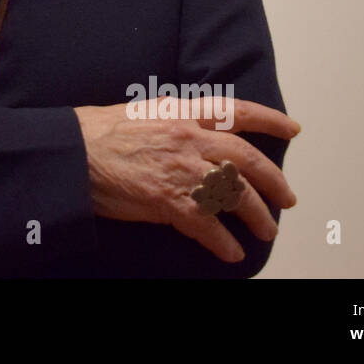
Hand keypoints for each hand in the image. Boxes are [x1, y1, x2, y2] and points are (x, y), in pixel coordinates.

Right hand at [73, 98, 299, 263]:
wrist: (72, 154)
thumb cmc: (96, 133)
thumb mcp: (140, 112)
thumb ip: (172, 121)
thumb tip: (191, 133)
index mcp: (181, 113)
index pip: (236, 111)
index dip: (269, 119)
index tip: (292, 129)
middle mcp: (189, 138)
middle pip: (247, 159)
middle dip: (274, 181)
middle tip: (288, 198)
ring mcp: (182, 171)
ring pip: (236, 195)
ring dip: (257, 216)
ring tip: (266, 231)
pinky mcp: (170, 202)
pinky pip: (209, 226)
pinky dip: (224, 242)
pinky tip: (232, 252)